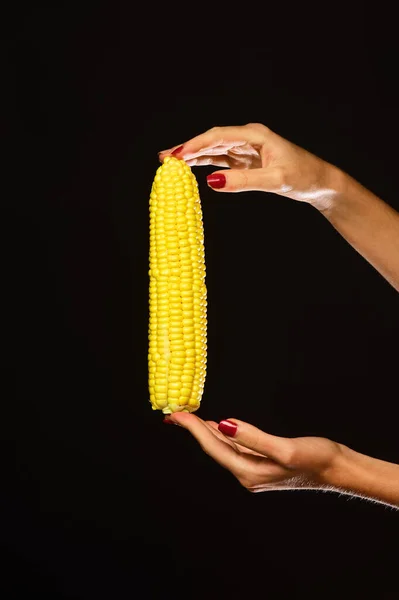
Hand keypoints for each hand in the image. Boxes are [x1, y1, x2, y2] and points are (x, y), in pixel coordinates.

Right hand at [159, 123, 338, 207]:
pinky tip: (191, 168)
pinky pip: (221, 160)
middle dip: (188, 149)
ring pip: (214, 150)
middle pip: (211, 140)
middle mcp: (248, 138)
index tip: (176, 155)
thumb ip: (244, 182)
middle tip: (163, 158)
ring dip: (193, 156)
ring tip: (170, 162)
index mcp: (255, 135)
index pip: (218, 136)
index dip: (196, 146)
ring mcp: (247, 149)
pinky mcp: (247, 161)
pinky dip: (205, 164)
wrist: (319, 183)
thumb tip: (212, 182)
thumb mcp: (274, 182)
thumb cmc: (303, 177)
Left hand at [164, 413, 341, 491]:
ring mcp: (254, 470)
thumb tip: (224, 424)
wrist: (337, 470)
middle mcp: (247, 474)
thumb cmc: (316, 459)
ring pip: (223, 448)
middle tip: (174, 413)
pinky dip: (223, 435)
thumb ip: (253, 438)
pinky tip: (218, 427)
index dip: (194, 429)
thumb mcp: (285, 449)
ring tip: (188, 419)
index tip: (177, 414)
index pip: (213, 447)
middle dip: (193, 430)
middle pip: (214, 448)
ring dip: (206, 432)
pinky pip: (235, 447)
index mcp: (249, 472)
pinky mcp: (262, 464)